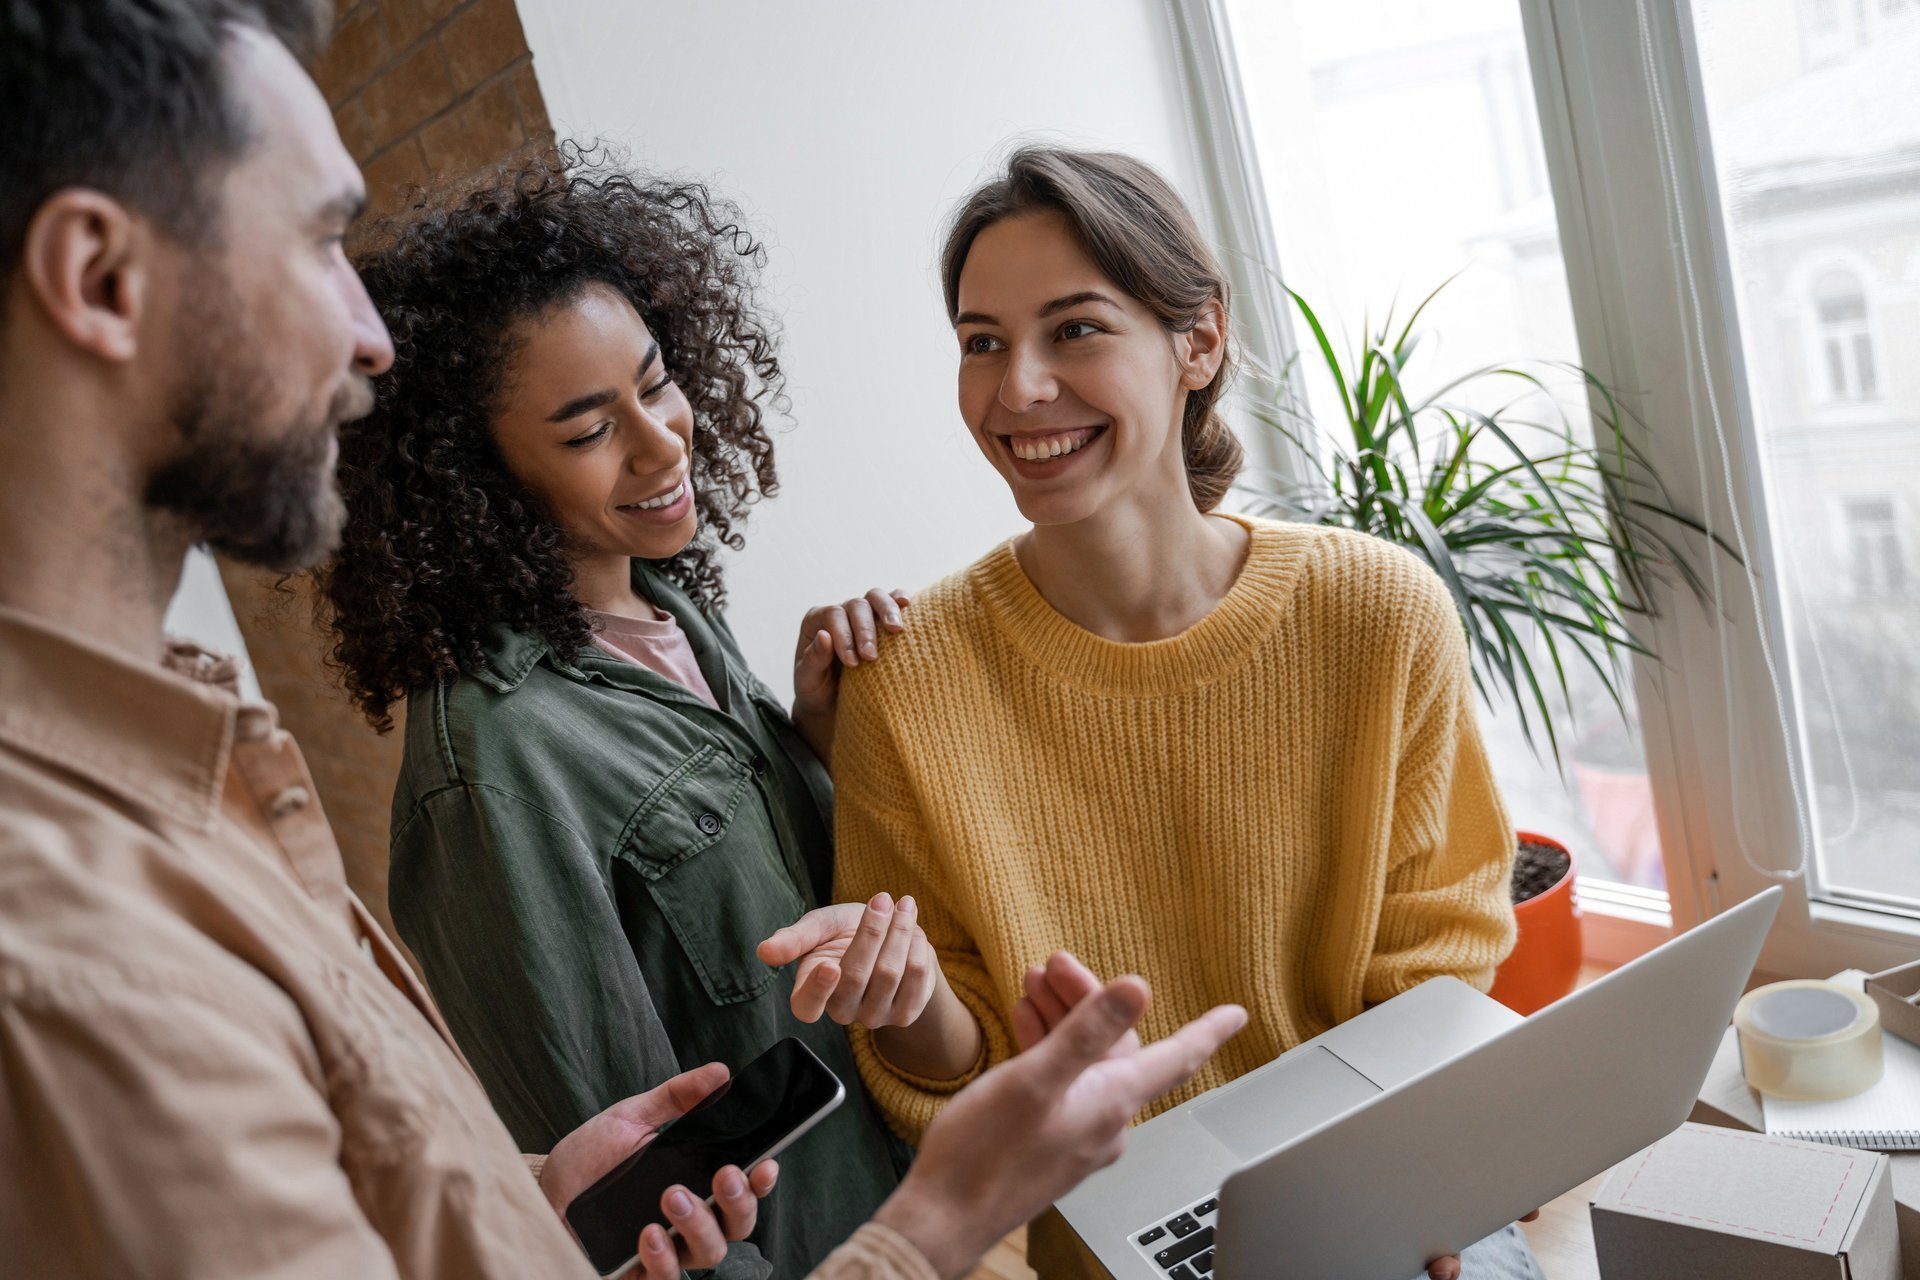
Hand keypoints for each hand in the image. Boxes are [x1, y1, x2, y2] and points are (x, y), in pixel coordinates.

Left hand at [539, 1063, 780, 1277]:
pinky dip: (663, 1259)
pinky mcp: (637, 1273)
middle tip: (724, 1175)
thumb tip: (720, 1072)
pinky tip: (649, 1233)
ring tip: (673, 1196)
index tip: (766, 1163)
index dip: (762, 1181)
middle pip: (738, 1225)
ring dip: (699, 1226)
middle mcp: (689, 1221)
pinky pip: (664, 1278)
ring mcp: (666, 1250)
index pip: (744, 1189)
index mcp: (697, 1182)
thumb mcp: (632, 1117)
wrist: (542, 1192)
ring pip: (709, 1254)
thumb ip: (676, 1097)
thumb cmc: (591, 1158)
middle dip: (738, 1202)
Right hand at [757, 893, 937, 1028]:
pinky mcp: (905, 1013)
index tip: (830, 965)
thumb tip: (764, 951)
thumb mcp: (819, 927)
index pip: (807, 1007)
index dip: (818, 990)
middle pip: (856, 977)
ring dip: (899, 932)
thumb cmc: (845, 933)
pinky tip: (913, 930)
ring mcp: (874, 1016)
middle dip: (872, 932)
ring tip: (902, 905)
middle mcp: (842, 1011)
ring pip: (889, 975)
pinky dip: (917, 946)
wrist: (889, 939)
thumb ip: (794, 938)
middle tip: (882, 899)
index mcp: (811, 993)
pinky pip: (917, 979)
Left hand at [790, 587, 908, 762]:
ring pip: (875, 597)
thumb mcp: (808, 680)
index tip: (852, 662)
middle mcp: (840, 612)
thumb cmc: (818, 690)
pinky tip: (908, 605)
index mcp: (816, 621)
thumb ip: (813, 659)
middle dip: (866, 630)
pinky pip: (892, 601)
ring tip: (896, 629)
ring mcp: (862, 614)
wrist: (833, 703)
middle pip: (856, 605)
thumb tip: (824, 636)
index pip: (833, 616)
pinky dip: (900, 600)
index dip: (844, 635)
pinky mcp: (881, 620)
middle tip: (871, 656)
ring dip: (888, 610)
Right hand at [1016, 954, 1535, 1279]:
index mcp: (1111, 1103)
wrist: (944, 1214)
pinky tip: (1026, 1025)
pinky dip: (1050, 1047)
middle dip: (1089, 998)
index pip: (1174, 1059)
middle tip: (1057, 965)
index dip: (1207, 1030)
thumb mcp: (1037, 1076)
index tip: (1236, 1014)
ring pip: (1086, 1062)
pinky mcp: (1050, 1142)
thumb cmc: (984, 1153)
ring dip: (1064, 1019)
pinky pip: (1065, 1082)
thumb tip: (1137, 988)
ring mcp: (1077, 1134)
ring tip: (1033, 984)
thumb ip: (1088, 1030)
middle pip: (1116, 1047)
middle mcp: (1104, 1122)